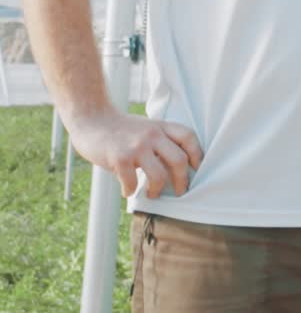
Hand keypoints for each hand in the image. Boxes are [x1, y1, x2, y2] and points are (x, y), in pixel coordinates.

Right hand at [67, 108, 203, 199]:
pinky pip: (132, 183)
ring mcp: (136, 146)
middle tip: (179, 191)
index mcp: (161, 126)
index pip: (188, 137)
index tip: (196, 170)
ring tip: (151, 193)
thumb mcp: (146, 129)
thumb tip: (177, 171)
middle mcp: (152, 134)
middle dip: (182, 181)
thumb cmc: (121, 130)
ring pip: (159, 176)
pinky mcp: (120, 157)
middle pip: (179, 160)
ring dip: (156, 190)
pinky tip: (126, 190)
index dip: (197, 155)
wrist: (91, 120)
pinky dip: (130, 191)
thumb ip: (161, 143)